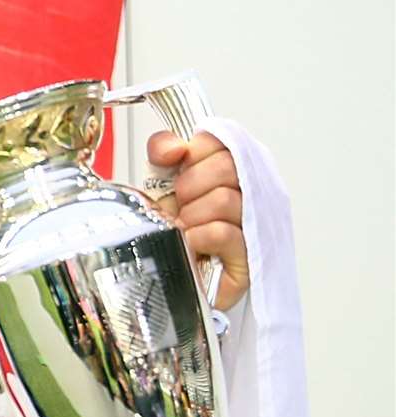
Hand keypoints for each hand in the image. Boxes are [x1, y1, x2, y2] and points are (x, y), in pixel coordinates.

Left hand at [146, 131, 248, 310]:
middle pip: (226, 166)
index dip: (194, 152)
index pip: (222, 140)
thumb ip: (164, 153)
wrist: (164, 277)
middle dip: (189, 187)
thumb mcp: (160, 183)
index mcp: (232, 171)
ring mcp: (256, 226)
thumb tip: (175, 147)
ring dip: (192, 216)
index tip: (178, 169)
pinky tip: (192, 246)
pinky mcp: (250, 260)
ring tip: (185, 230)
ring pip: (224, 200)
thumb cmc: (169, 230)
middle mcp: (252, 194)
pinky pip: (223, 233)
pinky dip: (198, 237)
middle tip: (180, 207)